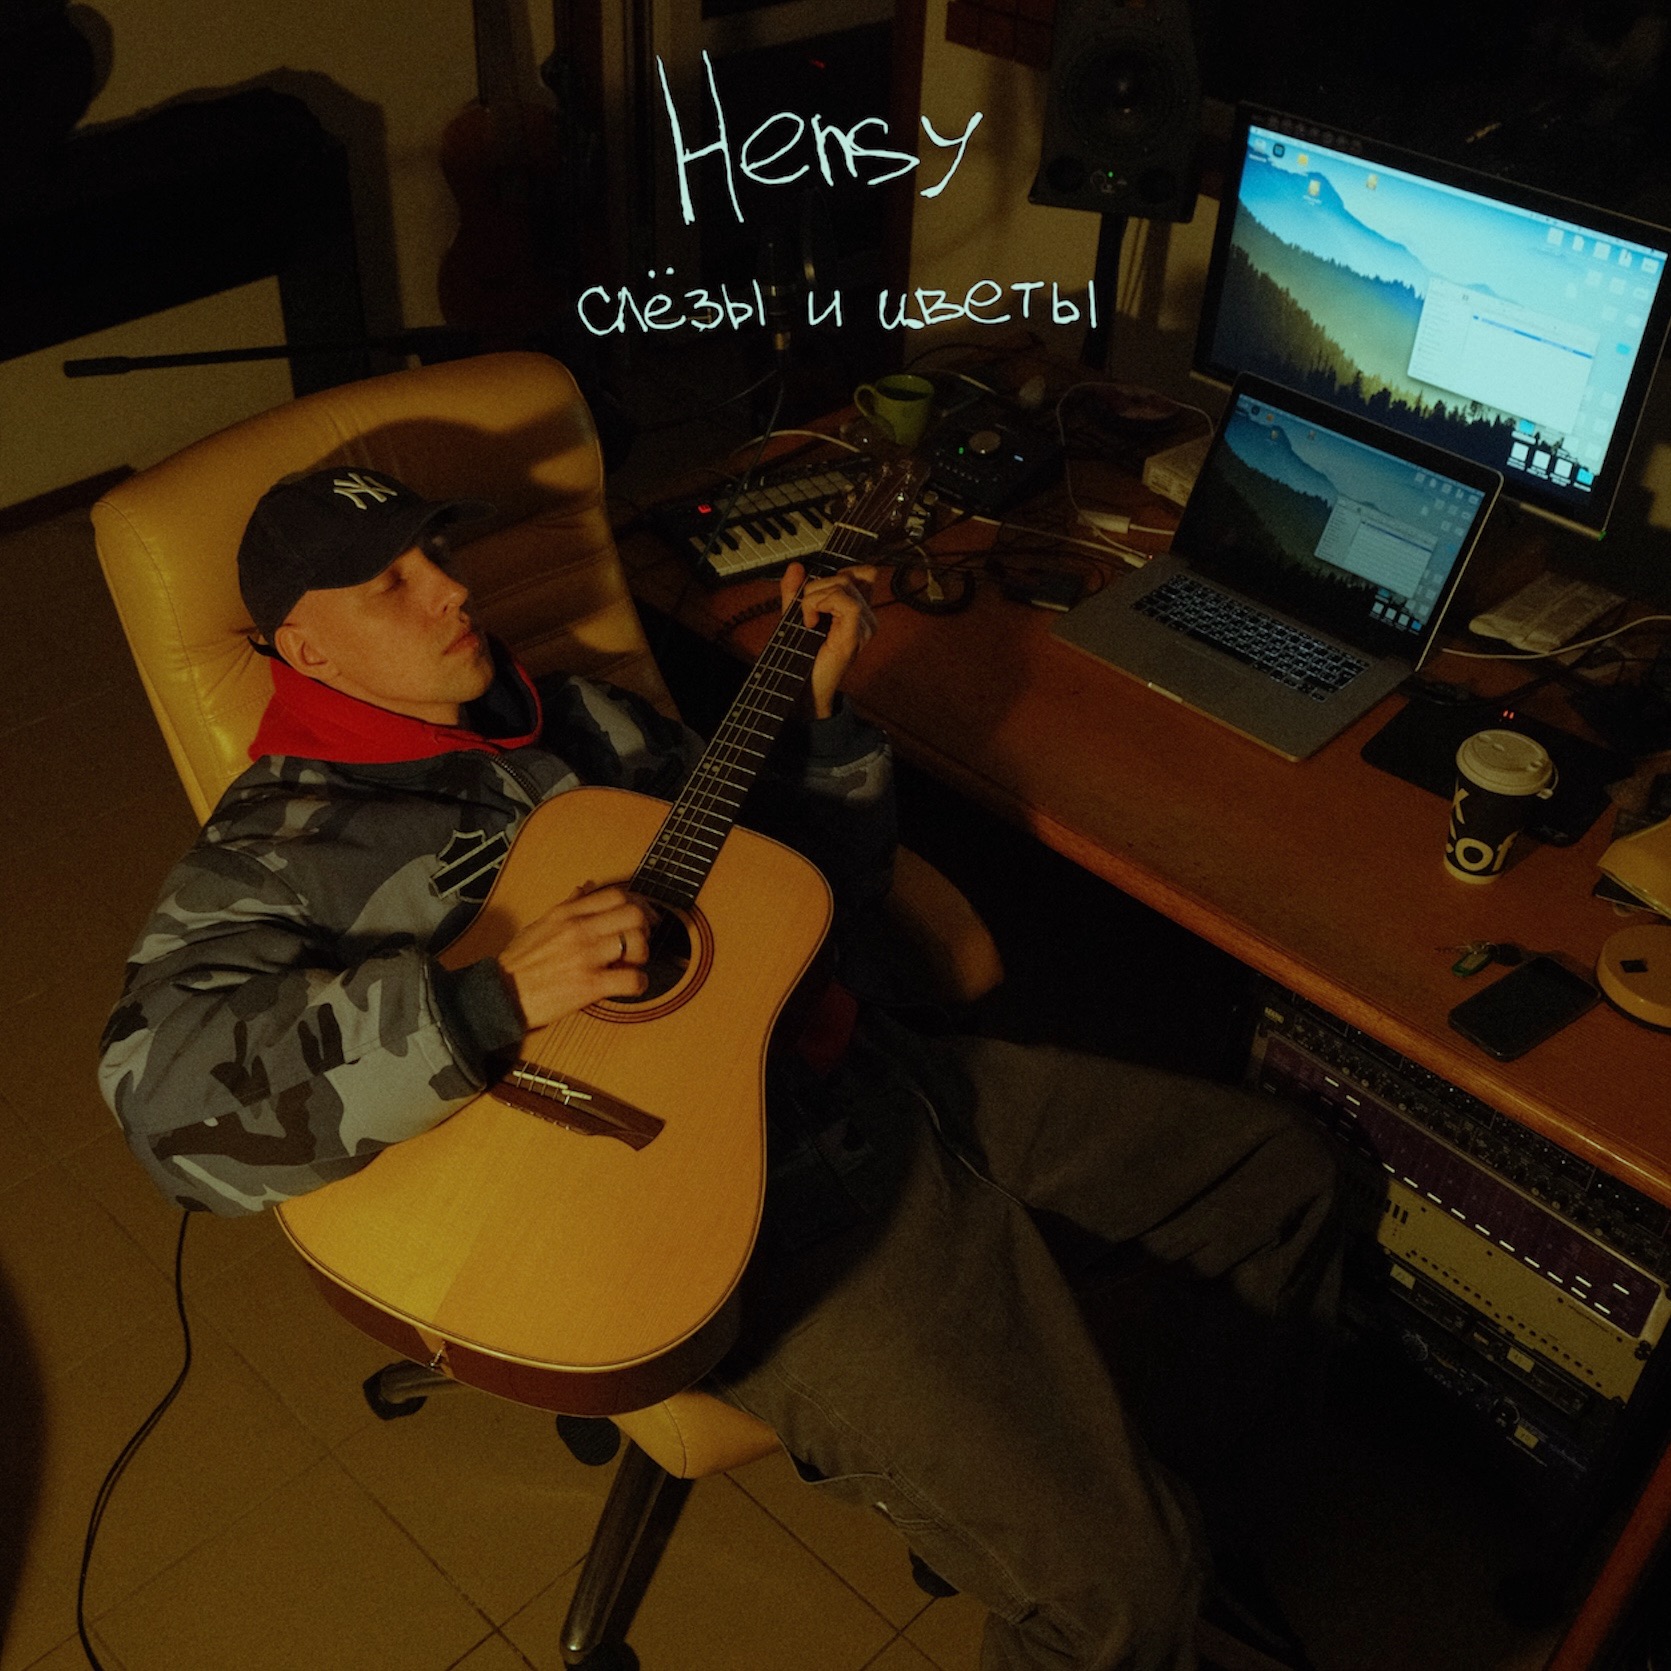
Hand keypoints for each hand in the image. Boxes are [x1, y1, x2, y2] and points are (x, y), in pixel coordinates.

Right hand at [494, 884, 651, 1030]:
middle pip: (634, 915)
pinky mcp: (588, 986)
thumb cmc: (518, 962)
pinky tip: (631, 986)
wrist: (499, 994)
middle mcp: (578, 929)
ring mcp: (585, 957)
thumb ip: (567, 905)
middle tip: (638, 944)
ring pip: (637, 943)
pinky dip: (639, 984)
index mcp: (568, 913)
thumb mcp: (539, 924)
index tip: (641, 919)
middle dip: (644, 929)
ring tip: (631, 965)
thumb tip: (585, 886)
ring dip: (642, 956)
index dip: (637, 905)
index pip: (617, 895)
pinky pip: (631, 979)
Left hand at [779, 562, 877, 718]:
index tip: (815, 592)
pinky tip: (809, 621)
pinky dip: (819, 603)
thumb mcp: (795, 615)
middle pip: (847, 575)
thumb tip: (796, 566)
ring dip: (814, 596)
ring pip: (843, 584)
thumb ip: (795, 591)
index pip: (864, 573)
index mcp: (859, 611)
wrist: (804, 688)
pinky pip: (845, 601)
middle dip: (816, 586)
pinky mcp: (856, 633)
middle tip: (804, 610)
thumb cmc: (804, 655)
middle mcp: (867, 617)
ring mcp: (865, 625)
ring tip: (806, 618)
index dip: (839, 571)